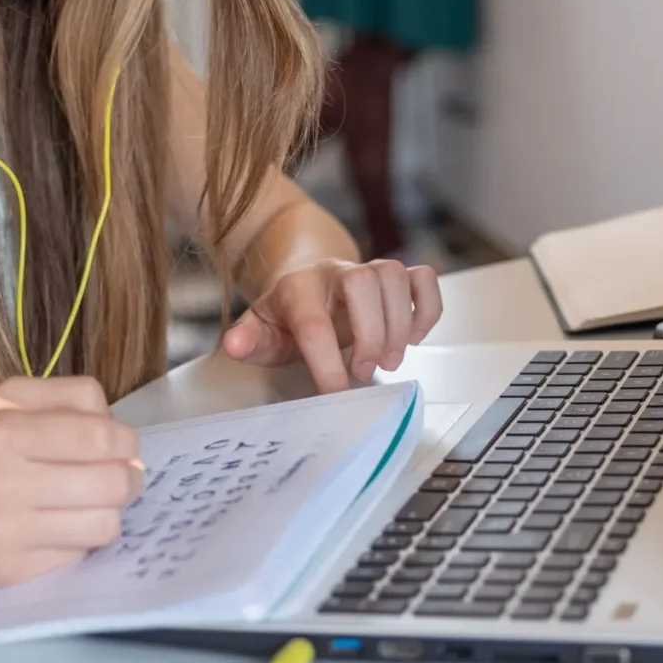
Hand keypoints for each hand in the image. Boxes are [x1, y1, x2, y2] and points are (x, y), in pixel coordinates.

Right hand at [0, 377, 141, 587]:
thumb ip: (61, 403)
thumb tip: (120, 435)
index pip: (97, 434)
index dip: (125, 440)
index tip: (122, 445)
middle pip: (110, 482)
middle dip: (128, 478)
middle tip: (120, 475)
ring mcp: (3, 532)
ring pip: (104, 524)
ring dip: (108, 512)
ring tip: (89, 502)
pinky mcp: (7, 570)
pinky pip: (77, 554)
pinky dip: (77, 539)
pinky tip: (55, 526)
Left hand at [220, 258, 443, 390]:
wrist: (307, 280)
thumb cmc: (287, 316)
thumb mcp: (261, 330)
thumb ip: (248, 339)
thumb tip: (235, 344)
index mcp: (298, 288)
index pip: (313, 320)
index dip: (325, 361)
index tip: (335, 393)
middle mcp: (336, 272)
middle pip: (363, 283)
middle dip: (370, 333)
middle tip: (365, 371)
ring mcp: (370, 269)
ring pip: (395, 276)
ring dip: (400, 323)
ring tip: (391, 360)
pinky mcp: (397, 276)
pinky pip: (424, 278)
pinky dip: (426, 309)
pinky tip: (414, 337)